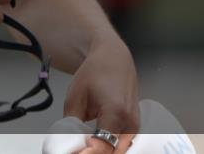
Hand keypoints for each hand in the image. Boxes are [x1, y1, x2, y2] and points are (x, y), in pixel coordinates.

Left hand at [63, 36, 139, 153]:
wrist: (114, 59)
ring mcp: (136, 126)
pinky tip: (94, 140)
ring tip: (85, 141)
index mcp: (116, 112)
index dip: (85, 153)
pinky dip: (108, 146)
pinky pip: (121, 144)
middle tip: (77, 146)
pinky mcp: (135, 128)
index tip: (73, 150)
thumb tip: (67, 144)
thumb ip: (71, 124)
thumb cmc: (94, 73)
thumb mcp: (75, 97)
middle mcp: (131, 123)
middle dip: (94, 152)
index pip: (102, 147)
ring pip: (117, 150)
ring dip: (101, 150)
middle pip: (112, 152)